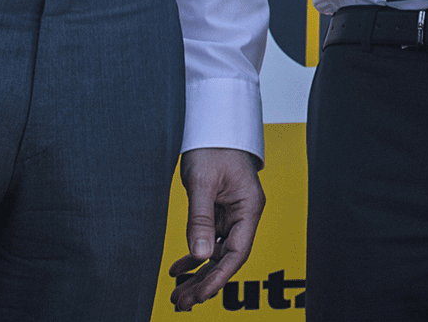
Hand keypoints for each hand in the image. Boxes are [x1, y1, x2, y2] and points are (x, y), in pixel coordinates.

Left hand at [169, 148, 264, 310]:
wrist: (213, 124)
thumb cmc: (214, 145)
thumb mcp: (203, 182)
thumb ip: (200, 219)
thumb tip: (200, 256)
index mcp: (249, 207)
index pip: (237, 253)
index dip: (219, 277)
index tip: (199, 295)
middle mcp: (243, 213)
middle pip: (226, 257)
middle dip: (205, 282)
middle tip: (181, 302)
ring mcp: (232, 213)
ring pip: (216, 252)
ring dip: (198, 273)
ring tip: (178, 294)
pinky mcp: (219, 210)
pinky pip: (209, 240)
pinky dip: (194, 256)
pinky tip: (179, 270)